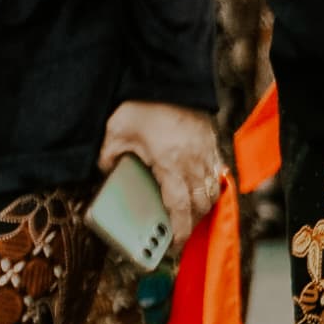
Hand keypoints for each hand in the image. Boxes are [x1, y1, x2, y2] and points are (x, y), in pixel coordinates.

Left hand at [98, 98, 226, 250]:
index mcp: (171, 164)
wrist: (170, 77)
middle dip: (191, 224)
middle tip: (177, 236)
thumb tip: (106, 173)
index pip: (181, 208)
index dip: (179, 231)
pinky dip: (210, 188)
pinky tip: (197, 191)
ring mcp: (207, 153)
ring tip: (186, 218)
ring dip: (202, 208)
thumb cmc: (143, 105)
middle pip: (200, 205)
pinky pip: (217, 175)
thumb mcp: (115, 131)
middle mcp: (194, 162)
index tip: (175, 246)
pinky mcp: (213, 144)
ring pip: (212, 192)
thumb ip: (108, 156)